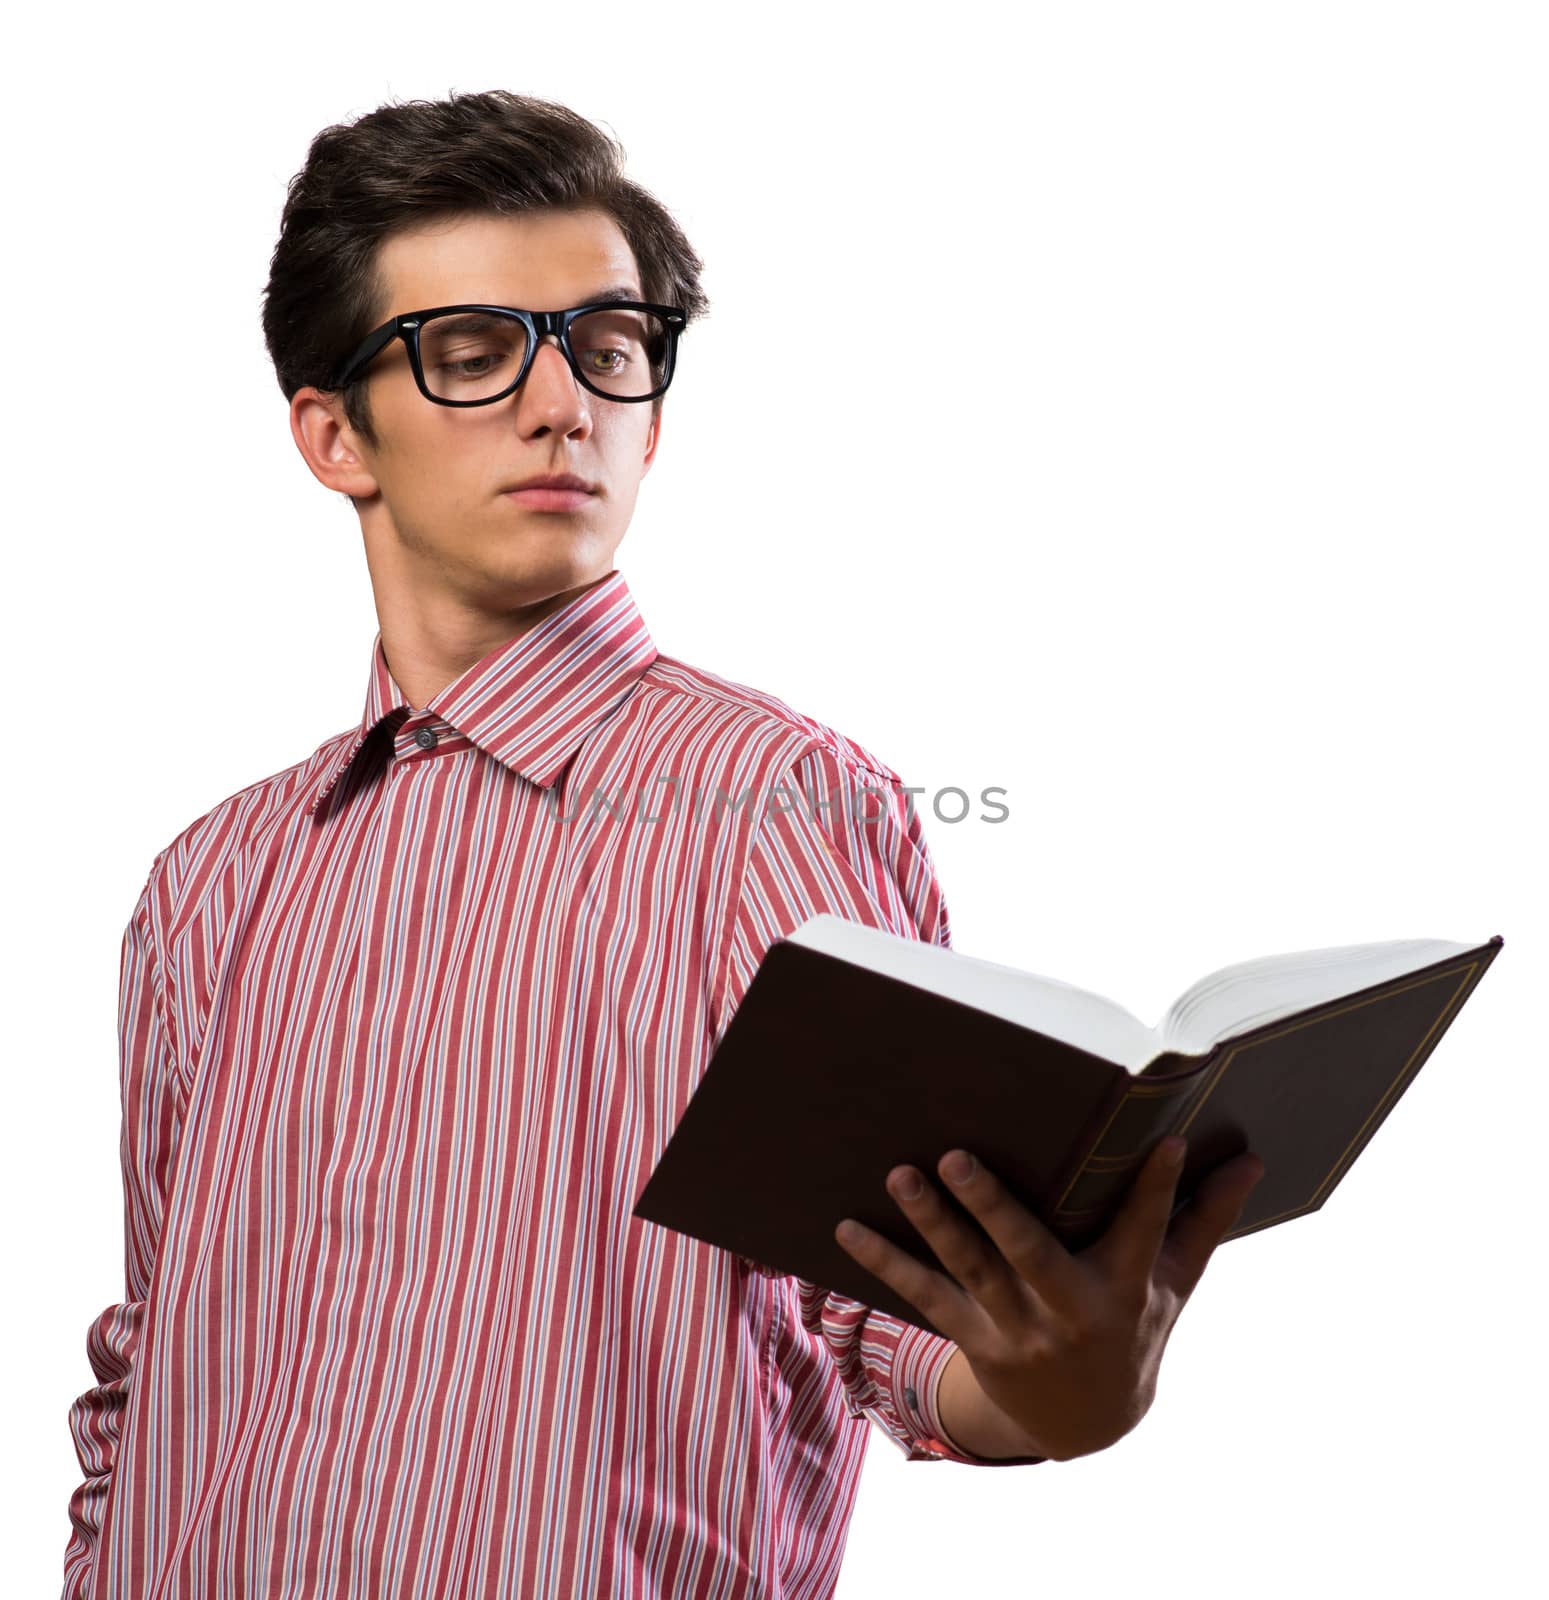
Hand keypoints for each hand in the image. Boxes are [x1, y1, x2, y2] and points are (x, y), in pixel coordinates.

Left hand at [833, 1137, 1265, 1460]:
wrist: (1087, 1422)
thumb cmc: (1135, 1328)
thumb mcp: (1175, 1285)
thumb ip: (1205, 1220)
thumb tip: (1254, 1160)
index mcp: (1123, 1289)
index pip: (1146, 1231)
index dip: (1158, 1188)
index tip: (1165, 1140)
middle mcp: (1066, 1311)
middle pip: (1028, 1255)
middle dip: (992, 1208)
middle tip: (955, 1156)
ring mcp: (1014, 1328)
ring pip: (967, 1270)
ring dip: (930, 1222)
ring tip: (899, 1172)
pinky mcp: (972, 1336)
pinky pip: (922, 1296)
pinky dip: (882, 1261)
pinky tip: (845, 1225)